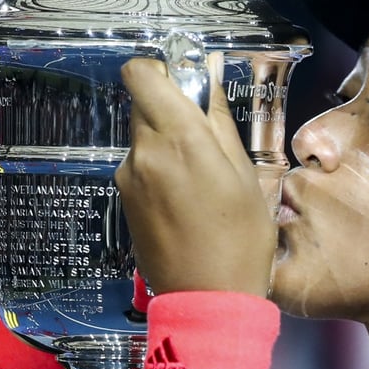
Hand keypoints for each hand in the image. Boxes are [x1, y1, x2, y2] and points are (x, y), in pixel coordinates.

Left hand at [115, 53, 274, 296]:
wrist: (208, 299)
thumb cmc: (240, 237)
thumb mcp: (245, 173)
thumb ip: (218, 120)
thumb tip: (207, 80)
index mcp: (177, 138)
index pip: (140, 73)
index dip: (160, 69)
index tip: (185, 83)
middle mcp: (143, 152)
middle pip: (144, 103)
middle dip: (171, 108)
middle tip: (206, 135)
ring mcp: (128, 178)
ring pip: (142, 135)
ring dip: (166, 140)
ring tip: (200, 175)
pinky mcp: (123, 200)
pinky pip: (140, 165)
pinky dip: (159, 167)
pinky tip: (186, 198)